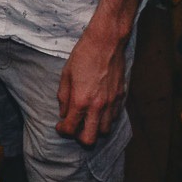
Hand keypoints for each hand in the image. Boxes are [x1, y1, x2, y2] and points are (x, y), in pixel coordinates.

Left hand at [55, 24, 125, 144]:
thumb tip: (64, 113)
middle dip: (79, 137)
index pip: (70, 128)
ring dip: (94, 128)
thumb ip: (63, 97)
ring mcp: (111, 102)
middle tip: (75, 127)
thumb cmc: (84, 55)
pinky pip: (114, 117)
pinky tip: (100, 109)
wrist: (106, 41)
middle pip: (90, 140)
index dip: (62, 130)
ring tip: (88, 118)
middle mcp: (97, 106)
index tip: (60, 125)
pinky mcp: (121, 96)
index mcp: (80, 100)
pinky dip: (106, 118)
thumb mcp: (66, 75)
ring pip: (104, 131)